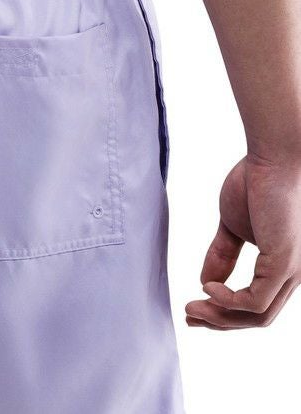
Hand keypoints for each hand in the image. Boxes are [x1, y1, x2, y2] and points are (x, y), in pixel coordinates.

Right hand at [186, 155, 300, 328]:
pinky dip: (228, 301)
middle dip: (219, 322)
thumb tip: (205, 281)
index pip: (256, 303)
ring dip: (221, 317)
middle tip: (189, 317)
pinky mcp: (284, 263)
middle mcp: (292, 274)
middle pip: (257, 317)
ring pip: (257, 315)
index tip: (195, 308)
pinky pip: (255, 300)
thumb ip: (222, 254)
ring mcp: (290, 271)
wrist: (273, 158)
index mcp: (281, 266)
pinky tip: (208, 287)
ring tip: (193, 308)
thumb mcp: (232, 226)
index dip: (224, 312)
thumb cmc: (257, 183)